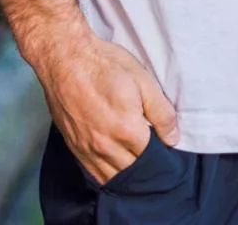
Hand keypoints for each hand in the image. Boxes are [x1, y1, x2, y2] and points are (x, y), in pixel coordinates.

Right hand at [29, 32, 179, 184]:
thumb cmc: (105, 66)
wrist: (65, 59)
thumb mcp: (143, 81)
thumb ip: (162, 113)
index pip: (153, 158)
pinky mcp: (74, 147)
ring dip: (128, 173)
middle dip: (147, 167)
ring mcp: (87, 149)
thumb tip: (173, 139)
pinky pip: (94, 173)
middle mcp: (105, 146)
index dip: (162, 154)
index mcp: (127, 131)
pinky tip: (117, 165)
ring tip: (136, 159)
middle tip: (154, 153)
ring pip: (114, 177)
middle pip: (134, 171)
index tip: (166, 146)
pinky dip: (109, 174)